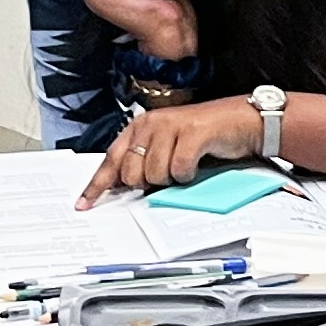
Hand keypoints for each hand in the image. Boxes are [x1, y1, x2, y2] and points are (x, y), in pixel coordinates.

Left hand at [77, 98, 260, 207]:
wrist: (241, 121)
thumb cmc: (204, 136)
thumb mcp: (167, 148)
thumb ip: (144, 163)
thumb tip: (123, 188)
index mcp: (139, 128)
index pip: (110, 160)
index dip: (97, 185)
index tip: (85, 204)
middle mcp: (150, 124)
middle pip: (132, 174)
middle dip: (149, 183)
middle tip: (168, 174)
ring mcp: (170, 126)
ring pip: (154, 174)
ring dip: (172, 178)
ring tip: (185, 164)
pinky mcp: (191, 132)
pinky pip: (179, 170)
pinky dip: (189, 174)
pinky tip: (197, 162)